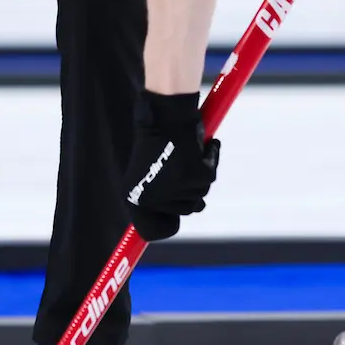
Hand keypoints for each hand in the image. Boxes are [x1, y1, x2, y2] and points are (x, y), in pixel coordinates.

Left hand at [124, 88, 220, 240]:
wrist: (163, 115)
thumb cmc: (155, 140)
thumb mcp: (146, 173)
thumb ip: (156, 198)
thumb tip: (174, 221)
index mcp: (133, 198)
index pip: (153, 230)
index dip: (167, 225)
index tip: (172, 223)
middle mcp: (151, 199)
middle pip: (185, 212)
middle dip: (189, 192)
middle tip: (180, 168)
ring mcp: (173, 189)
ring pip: (200, 195)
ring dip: (198, 177)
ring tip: (185, 154)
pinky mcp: (194, 177)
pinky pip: (210, 176)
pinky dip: (211, 159)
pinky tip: (200, 146)